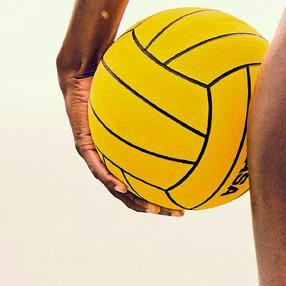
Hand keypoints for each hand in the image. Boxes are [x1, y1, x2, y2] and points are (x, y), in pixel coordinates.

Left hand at [58, 69, 183, 216]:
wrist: (84, 73)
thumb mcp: (148, 94)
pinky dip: (109, 179)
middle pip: (134, 190)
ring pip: (115, 186)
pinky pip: (98, 167)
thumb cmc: (117, 79)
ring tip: (152, 209)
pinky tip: (121, 188)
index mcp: (125, 152)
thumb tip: (201, 94)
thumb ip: (167, 99)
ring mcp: (97, 153)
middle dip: (154, 205)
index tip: (182, 201)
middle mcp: (111, 157)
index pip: (146, 178)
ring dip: (133, 200)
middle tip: (176, 213)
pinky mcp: (84, 144)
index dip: (162, 193)